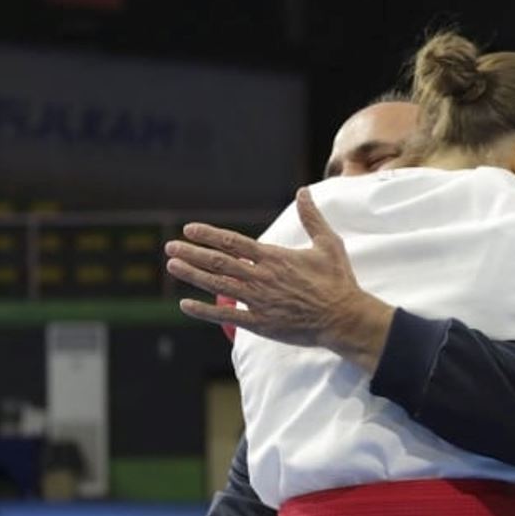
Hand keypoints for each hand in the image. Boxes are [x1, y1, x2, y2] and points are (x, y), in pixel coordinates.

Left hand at [164, 187, 394, 371]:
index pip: (232, 242)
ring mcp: (258, 301)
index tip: (189, 228)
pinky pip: (227, 316)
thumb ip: (312, 218)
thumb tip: (304, 192)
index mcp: (273, 257)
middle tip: (170, 247)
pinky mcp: (261, 323)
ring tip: (173, 266)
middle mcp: (260, 277)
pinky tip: (185, 304)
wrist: (344, 318)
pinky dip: (204, 311)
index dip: (209, 235)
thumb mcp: (328, 243)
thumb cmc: (338, 281)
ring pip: (217, 286)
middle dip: (192, 253)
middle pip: (218, 262)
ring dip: (192, 275)